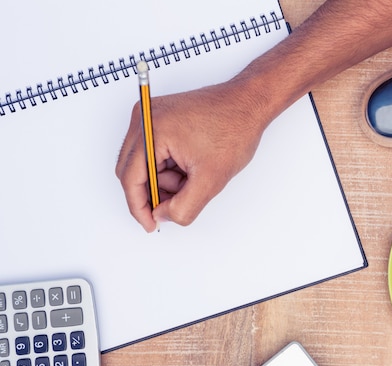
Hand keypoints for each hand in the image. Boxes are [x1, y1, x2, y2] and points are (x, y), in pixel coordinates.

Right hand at [116, 81, 268, 231]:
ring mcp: (152, 116)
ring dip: (167, 179)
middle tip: (181, 201)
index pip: (130, 178)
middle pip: (133, 171)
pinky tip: (192, 166)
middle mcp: (145, 117)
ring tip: (196, 176)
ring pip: (145, 164)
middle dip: (157, 191)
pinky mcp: (162, 118)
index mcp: (152, 129)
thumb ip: (183, 207)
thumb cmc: (235, 129)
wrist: (250, 104)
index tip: (150, 224)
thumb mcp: (211, 179)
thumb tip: (163, 215)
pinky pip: (155, 152)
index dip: (139, 207)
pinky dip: (170, 167)